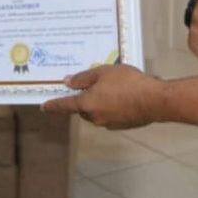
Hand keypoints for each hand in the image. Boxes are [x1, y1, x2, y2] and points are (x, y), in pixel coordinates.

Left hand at [41, 64, 161, 129]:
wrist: (154, 100)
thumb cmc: (127, 82)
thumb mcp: (104, 72)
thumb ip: (84, 78)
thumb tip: (68, 82)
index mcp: (87, 104)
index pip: (65, 105)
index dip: (53, 105)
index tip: (44, 107)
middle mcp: (94, 117)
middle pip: (83, 109)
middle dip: (84, 99)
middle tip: (93, 84)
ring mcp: (108, 123)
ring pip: (97, 111)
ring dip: (99, 102)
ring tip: (113, 87)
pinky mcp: (122, 125)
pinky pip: (110, 114)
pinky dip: (112, 107)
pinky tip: (123, 96)